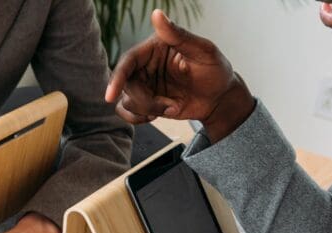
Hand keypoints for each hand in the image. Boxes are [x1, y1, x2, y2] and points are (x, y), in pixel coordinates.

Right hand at [105, 10, 255, 142]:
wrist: (220, 99)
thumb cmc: (216, 71)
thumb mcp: (203, 51)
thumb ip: (178, 35)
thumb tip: (157, 14)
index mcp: (155, 47)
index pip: (128, 61)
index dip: (117, 77)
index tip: (110, 96)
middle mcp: (145, 65)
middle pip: (126, 85)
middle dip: (143, 100)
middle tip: (168, 106)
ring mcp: (144, 84)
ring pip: (126, 101)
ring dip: (148, 109)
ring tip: (172, 107)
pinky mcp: (145, 101)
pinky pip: (128, 112)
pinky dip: (139, 118)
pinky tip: (158, 115)